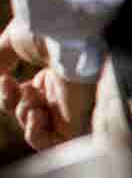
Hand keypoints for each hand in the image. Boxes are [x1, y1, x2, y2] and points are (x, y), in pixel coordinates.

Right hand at [0, 23, 95, 149]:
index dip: (7, 95)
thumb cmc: (44, 33)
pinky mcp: (78, 121)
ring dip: (22, 116)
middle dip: (11, 103)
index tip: (6, 79)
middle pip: (28, 116)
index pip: (24, 99)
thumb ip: (0, 59)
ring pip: (37, 131)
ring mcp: (71, 108)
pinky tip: (36, 113)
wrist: (66, 34)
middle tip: (11, 83)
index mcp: (54, 76)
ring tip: (31, 96)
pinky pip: (52, 144)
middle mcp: (64, 93)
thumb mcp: (13, 43)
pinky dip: (35, 134)